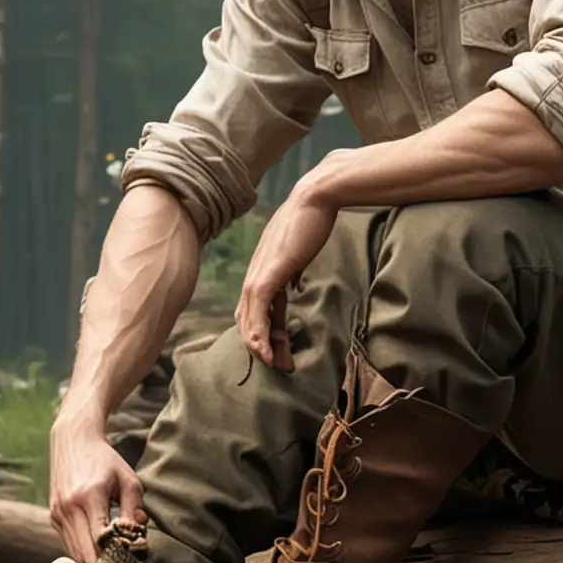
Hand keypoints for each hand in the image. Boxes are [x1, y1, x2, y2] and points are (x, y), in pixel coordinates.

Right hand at [49, 407, 145, 562]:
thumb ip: (134, 508)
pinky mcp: (53, 516)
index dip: (114, 558)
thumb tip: (138, 536)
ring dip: (92, 560)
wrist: (73, 441)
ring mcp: (58, 512)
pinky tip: (97, 545)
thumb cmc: (105, 460)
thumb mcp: (127, 479)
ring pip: (74, 553)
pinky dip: (83, 549)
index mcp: (90, 496)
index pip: (100, 541)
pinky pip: (68, 543)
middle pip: (85, 553)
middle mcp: (69, 507)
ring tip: (111, 560)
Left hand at [237, 178, 339, 370]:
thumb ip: (290, 269)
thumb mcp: (297, 252)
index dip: (263, 332)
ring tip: (273, 364)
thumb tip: (293, 282)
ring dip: (258, 345)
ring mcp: (259, 272)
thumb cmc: (311, 221)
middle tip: (279, 365)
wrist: (316, 197)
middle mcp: (254, 273)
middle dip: (260, 345)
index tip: (280, 351)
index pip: (254, 308)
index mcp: (261, 270)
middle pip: (246, 317)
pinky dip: (259, 331)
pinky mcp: (269, 271)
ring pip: (248, 317)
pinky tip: (266, 350)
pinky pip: (258, 308)